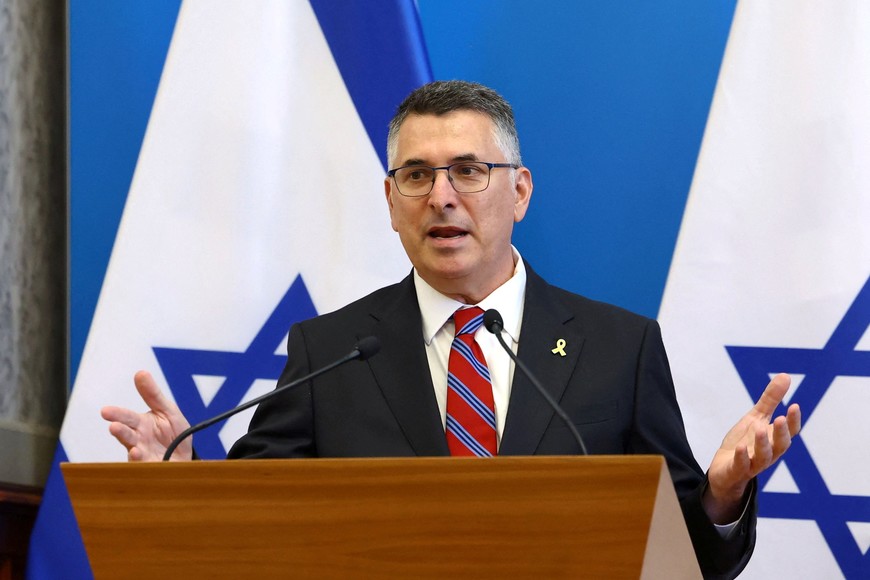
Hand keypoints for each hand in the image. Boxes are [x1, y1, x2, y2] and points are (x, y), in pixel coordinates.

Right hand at [100, 370, 192, 461]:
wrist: (185, 456)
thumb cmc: (173, 433)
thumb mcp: (167, 409)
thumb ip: (153, 394)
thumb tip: (140, 373)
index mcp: (141, 424)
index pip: (127, 417)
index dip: (117, 414)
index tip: (105, 411)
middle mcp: (139, 440)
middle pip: (127, 435)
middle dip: (120, 431)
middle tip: (113, 426)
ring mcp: (144, 455)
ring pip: (134, 452)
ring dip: (133, 451)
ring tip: (134, 448)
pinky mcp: (152, 467)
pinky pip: (147, 467)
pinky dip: (145, 465)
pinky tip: (146, 460)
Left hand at [703, 373, 800, 522]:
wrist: (724, 469)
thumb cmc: (745, 442)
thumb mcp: (756, 418)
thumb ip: (770, 399)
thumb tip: (786, 375)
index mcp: (774, 439)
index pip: (789, 431)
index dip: (793, 420)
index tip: (794, 406)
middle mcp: (768, 453)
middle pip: (780, 445)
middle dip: (781, 433)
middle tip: (780, 418)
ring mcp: (753, 463)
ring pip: (763, 457)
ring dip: (763, 444)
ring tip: (760, 430)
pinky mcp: (737, 471)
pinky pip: (742, 466)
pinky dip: (742, 458)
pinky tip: (740, 448)